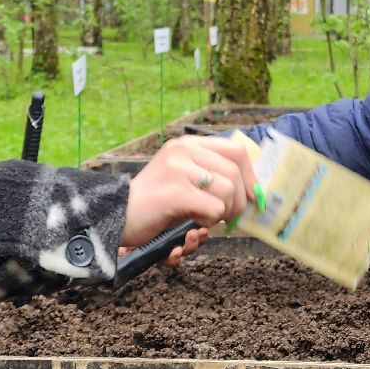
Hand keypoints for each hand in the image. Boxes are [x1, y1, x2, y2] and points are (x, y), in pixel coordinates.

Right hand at [122, 135, 258, 264]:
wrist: (117, 216)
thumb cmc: (155, 203)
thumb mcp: (183, 178)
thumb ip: (210, 175)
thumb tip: (252, 190)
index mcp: (187, 144)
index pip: (236, 150)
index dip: (250, 175)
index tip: (251, 196)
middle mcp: (183, 150)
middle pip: (236, 172)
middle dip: (239, 201)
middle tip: (226, 218)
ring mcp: (178, 169)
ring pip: (228, 190)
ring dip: (222, 213)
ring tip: (202, 220)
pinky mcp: (175, 192)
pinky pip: (214, 208)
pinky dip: (209, 221)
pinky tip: (191, 224)